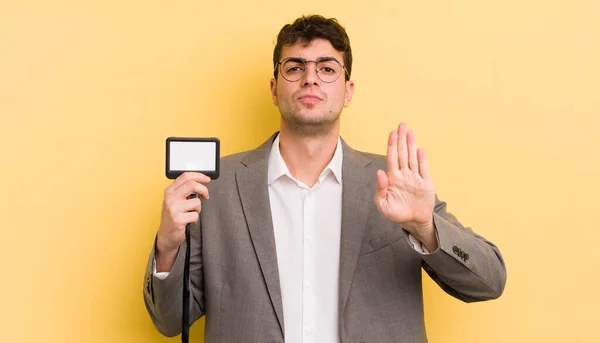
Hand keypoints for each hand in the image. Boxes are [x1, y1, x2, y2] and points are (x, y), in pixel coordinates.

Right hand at [156, 172, 210, 270]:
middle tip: (206, 195)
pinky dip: (195, 219)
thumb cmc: (172, 218)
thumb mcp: (174, 201)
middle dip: (203, 189)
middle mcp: (170, 198)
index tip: (207, 179)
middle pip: (192, 184)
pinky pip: (195, 215)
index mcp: (169, 191)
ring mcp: (173, 209)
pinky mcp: (178, 219)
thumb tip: (199, 182)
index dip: (199, 176)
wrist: (165, 236)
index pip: (185, 176)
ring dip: (198, 209)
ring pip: (196, 202)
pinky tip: (188, 221)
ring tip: (190, 214)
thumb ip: (183, 191)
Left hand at [374, 123, 435, 242]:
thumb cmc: (396, 213)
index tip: (392, 133)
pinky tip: (419, 150)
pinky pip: (424, 169)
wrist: (413, 222)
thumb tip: (379, 172)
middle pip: (402, 153)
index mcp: (392, 178)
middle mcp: (404, 175)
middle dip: (401, 139)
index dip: (391, 145)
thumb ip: (381, 188)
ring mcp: (415, 178)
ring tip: (410, 132)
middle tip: (401, 125)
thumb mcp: (383, 204)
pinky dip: (422, 160)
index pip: (391, 158)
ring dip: (411, 145)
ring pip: (412, 158)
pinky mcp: (426, 184)